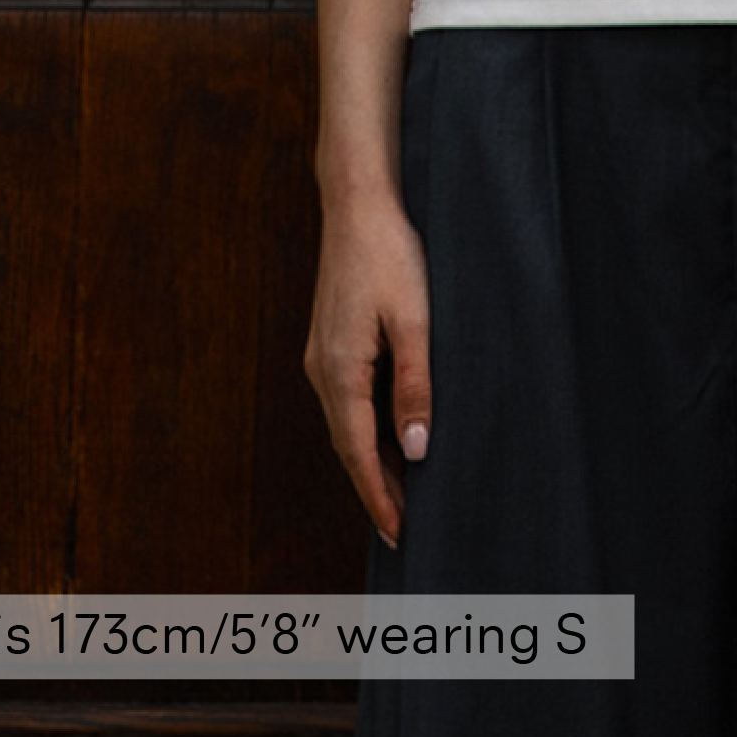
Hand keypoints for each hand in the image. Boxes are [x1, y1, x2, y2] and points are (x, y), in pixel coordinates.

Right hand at [304, 188, 431, 546]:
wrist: (357, 203)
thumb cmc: (389, 253)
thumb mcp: (414, 319)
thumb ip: (415, 385)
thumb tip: (416, 449)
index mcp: (340, 369)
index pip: (358, 452)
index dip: (379, 496)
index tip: (399, 534)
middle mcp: (321, 369)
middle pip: (346, 446)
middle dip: (373, 487)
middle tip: (403, 527)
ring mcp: (321, 355)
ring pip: (344, 425)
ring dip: (369, 459)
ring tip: (400, 492)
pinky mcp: (329, 342)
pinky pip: (345, 401)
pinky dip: (364, 428)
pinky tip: (387, 434)